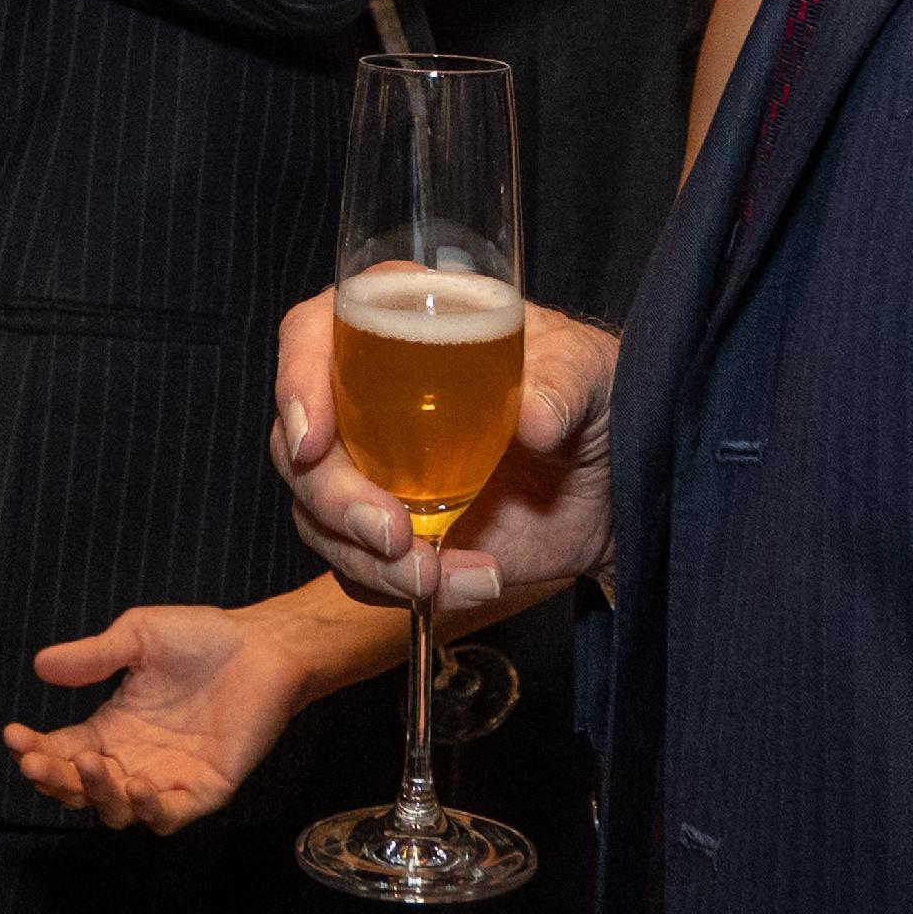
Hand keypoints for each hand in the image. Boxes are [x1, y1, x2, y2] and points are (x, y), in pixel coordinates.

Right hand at [2, 603, 327, 832]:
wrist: (263, 646)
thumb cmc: (202, 638)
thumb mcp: (137, 637)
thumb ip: (92, 656)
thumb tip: (39, 666)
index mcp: (112, 729)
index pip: (61, 752)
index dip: (34, 750)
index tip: (13, 735)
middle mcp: (133, 760)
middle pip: (80, 789)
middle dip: (53, 779)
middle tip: (35, 761)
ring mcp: (168, 779)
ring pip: (118, 811)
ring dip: (96, 794)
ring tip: (88, 765)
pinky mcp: (205, 789)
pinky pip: (170, 817)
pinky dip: (149, 810)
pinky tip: (135, 784)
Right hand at [270, 287, 618, 606]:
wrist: (615, 488)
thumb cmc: (595, 398)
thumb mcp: (589, 371)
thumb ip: (563, 382)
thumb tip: (534, 418)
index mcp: (402, 324)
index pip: (313, 333)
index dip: (296, 380)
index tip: (312, 441)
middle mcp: (368, 394)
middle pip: (298, 441)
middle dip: (335, 499)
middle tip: (393, 535)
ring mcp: (373, 468)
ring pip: (317, 515)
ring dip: (367, 558)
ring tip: (438, 576)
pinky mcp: (393, 530)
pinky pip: (360, 567)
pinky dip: (402, 588)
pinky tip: (470, 582)